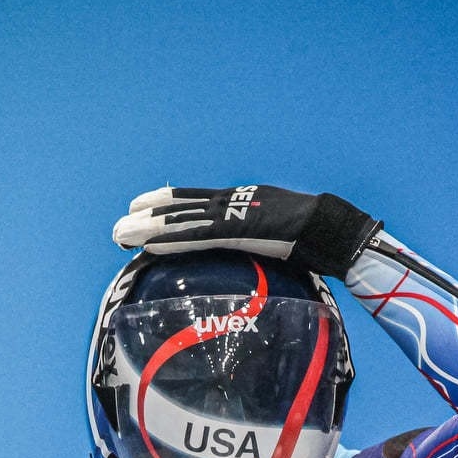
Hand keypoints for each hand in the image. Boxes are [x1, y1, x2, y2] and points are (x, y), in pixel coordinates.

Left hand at [111, 185, 380, 276]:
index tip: (142, 206)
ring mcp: (239, 213)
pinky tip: (151, 246)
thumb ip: (260, 243)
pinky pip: (201, 237)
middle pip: (183, 208)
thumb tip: (253, 255)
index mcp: (245, 201)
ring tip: (123, 234)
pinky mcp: (243, 230)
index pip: (198, 201)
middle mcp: (237, 202)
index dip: (168, 202)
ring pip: (184, 220)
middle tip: (120, 226)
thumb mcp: (280, 238)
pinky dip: (174, 241)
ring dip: (151, 229)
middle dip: (150, 216)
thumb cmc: (317, 239)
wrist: (338, 229)